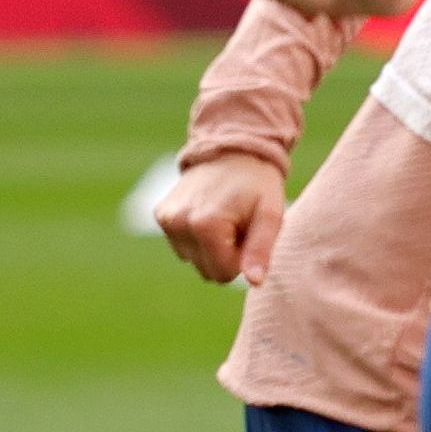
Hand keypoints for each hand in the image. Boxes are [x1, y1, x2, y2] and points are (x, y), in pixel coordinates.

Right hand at [151, 155, 288, 285]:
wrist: (232, 149)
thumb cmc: (257, 185)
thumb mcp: (270, 215)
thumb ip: (261, 250)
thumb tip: (254, 282)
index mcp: (205, 225)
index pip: (223, 274)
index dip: (241, 259)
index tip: (249, 232)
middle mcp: (178, 222)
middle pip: (207, 271)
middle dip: (226, 255)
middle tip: (238, 225)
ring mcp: (166, 219)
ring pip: (193, 261)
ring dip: (212, 247)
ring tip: (225, 218)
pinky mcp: (160, 214)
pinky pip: (182, 246)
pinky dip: (197, 237)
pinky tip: (209, 213)